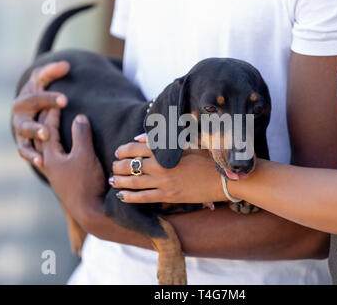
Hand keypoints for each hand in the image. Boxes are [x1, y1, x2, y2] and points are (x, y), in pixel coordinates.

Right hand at [12, 61, 69, 167]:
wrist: (31, 111)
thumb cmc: (43, 95)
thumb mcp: (45, 81)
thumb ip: (53, 72)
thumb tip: (66, 65)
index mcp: (27, 94)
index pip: (38, 92)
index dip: (50, 96)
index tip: (66, 99)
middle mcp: (21, 111)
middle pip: (29, 109)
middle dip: (42, 112)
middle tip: (54, 119)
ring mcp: (21, 127)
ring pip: (25, 130)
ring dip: (35, 132)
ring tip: (46, 135)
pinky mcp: (23, 143)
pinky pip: (25, 150)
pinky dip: (31, 155)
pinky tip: (41, 162)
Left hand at [37, 108, 105, 223]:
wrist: (89, 211)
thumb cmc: (87, 183)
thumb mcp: (85, 155)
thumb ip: (81, 134)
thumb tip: (79, 117)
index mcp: (51, 157)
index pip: (49, 130)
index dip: (53, 114)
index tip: (58, 101)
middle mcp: (48, 165)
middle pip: (41, 140)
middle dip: (45, 124)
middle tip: (48, 110)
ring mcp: (55, 175)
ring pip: (44, 152)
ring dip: (46, 139)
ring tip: (47, 131)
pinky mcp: (63, 182)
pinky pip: (52, 161)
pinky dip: (52, 151)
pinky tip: (58, 155)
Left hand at [110, 134, 225, 203]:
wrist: (223, 180)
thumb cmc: (207, 159)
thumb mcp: (187, 145)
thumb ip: (162, 141)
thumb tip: (140, 138)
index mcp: (167, 152)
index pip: (138, 148)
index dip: (125, 149)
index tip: (119, 151)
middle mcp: (162, 168)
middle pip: (132, 165)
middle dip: (119, 166)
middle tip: (114, 166)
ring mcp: (164, 184)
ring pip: (134, 182)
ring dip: (120, 181)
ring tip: (112, 180)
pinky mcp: (169, 197)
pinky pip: (144, 198)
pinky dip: (130, 197)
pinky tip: (121, 196)